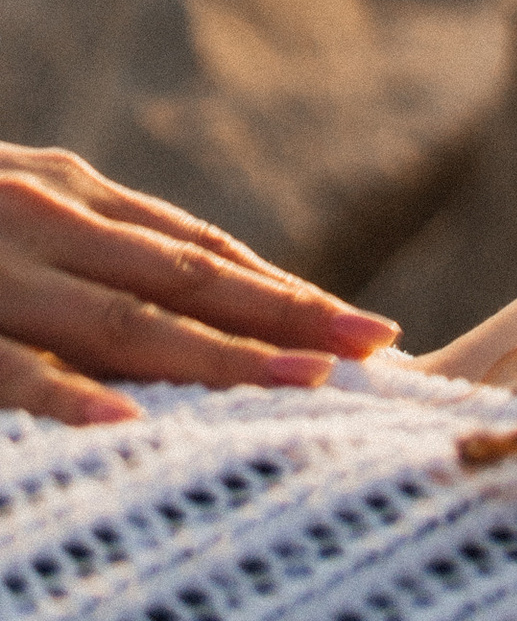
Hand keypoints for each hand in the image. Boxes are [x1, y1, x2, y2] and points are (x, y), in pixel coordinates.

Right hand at [0, 146, 397, 424]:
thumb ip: (83, 249)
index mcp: (75, 197)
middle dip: (288, 316)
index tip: (367, 329)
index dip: (284, 290)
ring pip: (125, 322)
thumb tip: (174, 296)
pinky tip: (126, 423)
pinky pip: (14, 372)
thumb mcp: (16, 211)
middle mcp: (55, 222)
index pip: (199, 251)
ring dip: (220, 355)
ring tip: (308, 381)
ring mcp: (4, 276)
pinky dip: (69, 396)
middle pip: (189, 278)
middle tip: (376, 347)